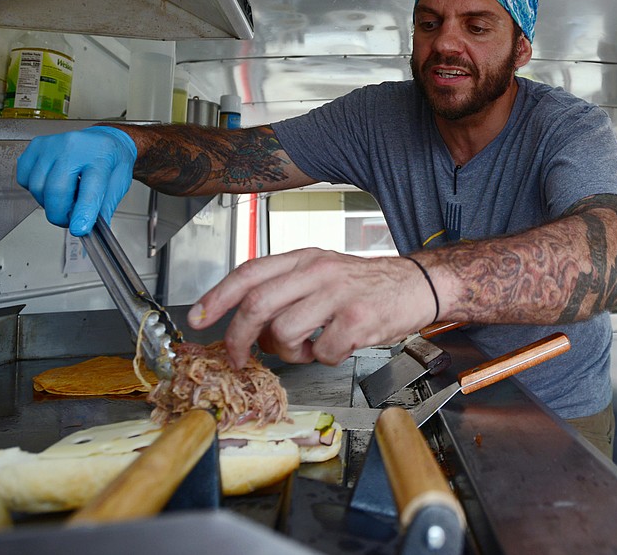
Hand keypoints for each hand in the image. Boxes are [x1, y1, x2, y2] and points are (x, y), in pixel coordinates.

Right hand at [16, 126, 137, 235]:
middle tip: (70, 220)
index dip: (83, 212)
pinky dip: (35, 190)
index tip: (79, 229)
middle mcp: (74, 146)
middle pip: (56, 190)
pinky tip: (51, 185)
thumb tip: (92, 230)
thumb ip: (104, 208)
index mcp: (100, 156)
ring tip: (64, 200)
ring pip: (37, 188)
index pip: (90, 188)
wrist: (103, 139)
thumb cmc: (110, 161)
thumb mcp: (118, 184)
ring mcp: (52, 145)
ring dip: (48, 204)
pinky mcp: (35, 146)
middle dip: (60, 215)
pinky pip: (25, 179)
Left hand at [187, 249, 440, 367]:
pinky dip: (322, 359)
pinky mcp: (357, 320)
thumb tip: (248, 323)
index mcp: (305, 258)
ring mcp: (338, 295)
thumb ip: (287, 288)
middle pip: (257, 305)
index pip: (250, 273)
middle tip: (237, 356)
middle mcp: (318, 271)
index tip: (197, 317)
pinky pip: (320, 353)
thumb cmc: (368, 285)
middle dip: (237, 337)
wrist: (419, 285)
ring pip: (284, 333)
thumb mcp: (324, 272)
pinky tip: (336, 347)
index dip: (217, 297)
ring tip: (305, 348)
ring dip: (287, 352)